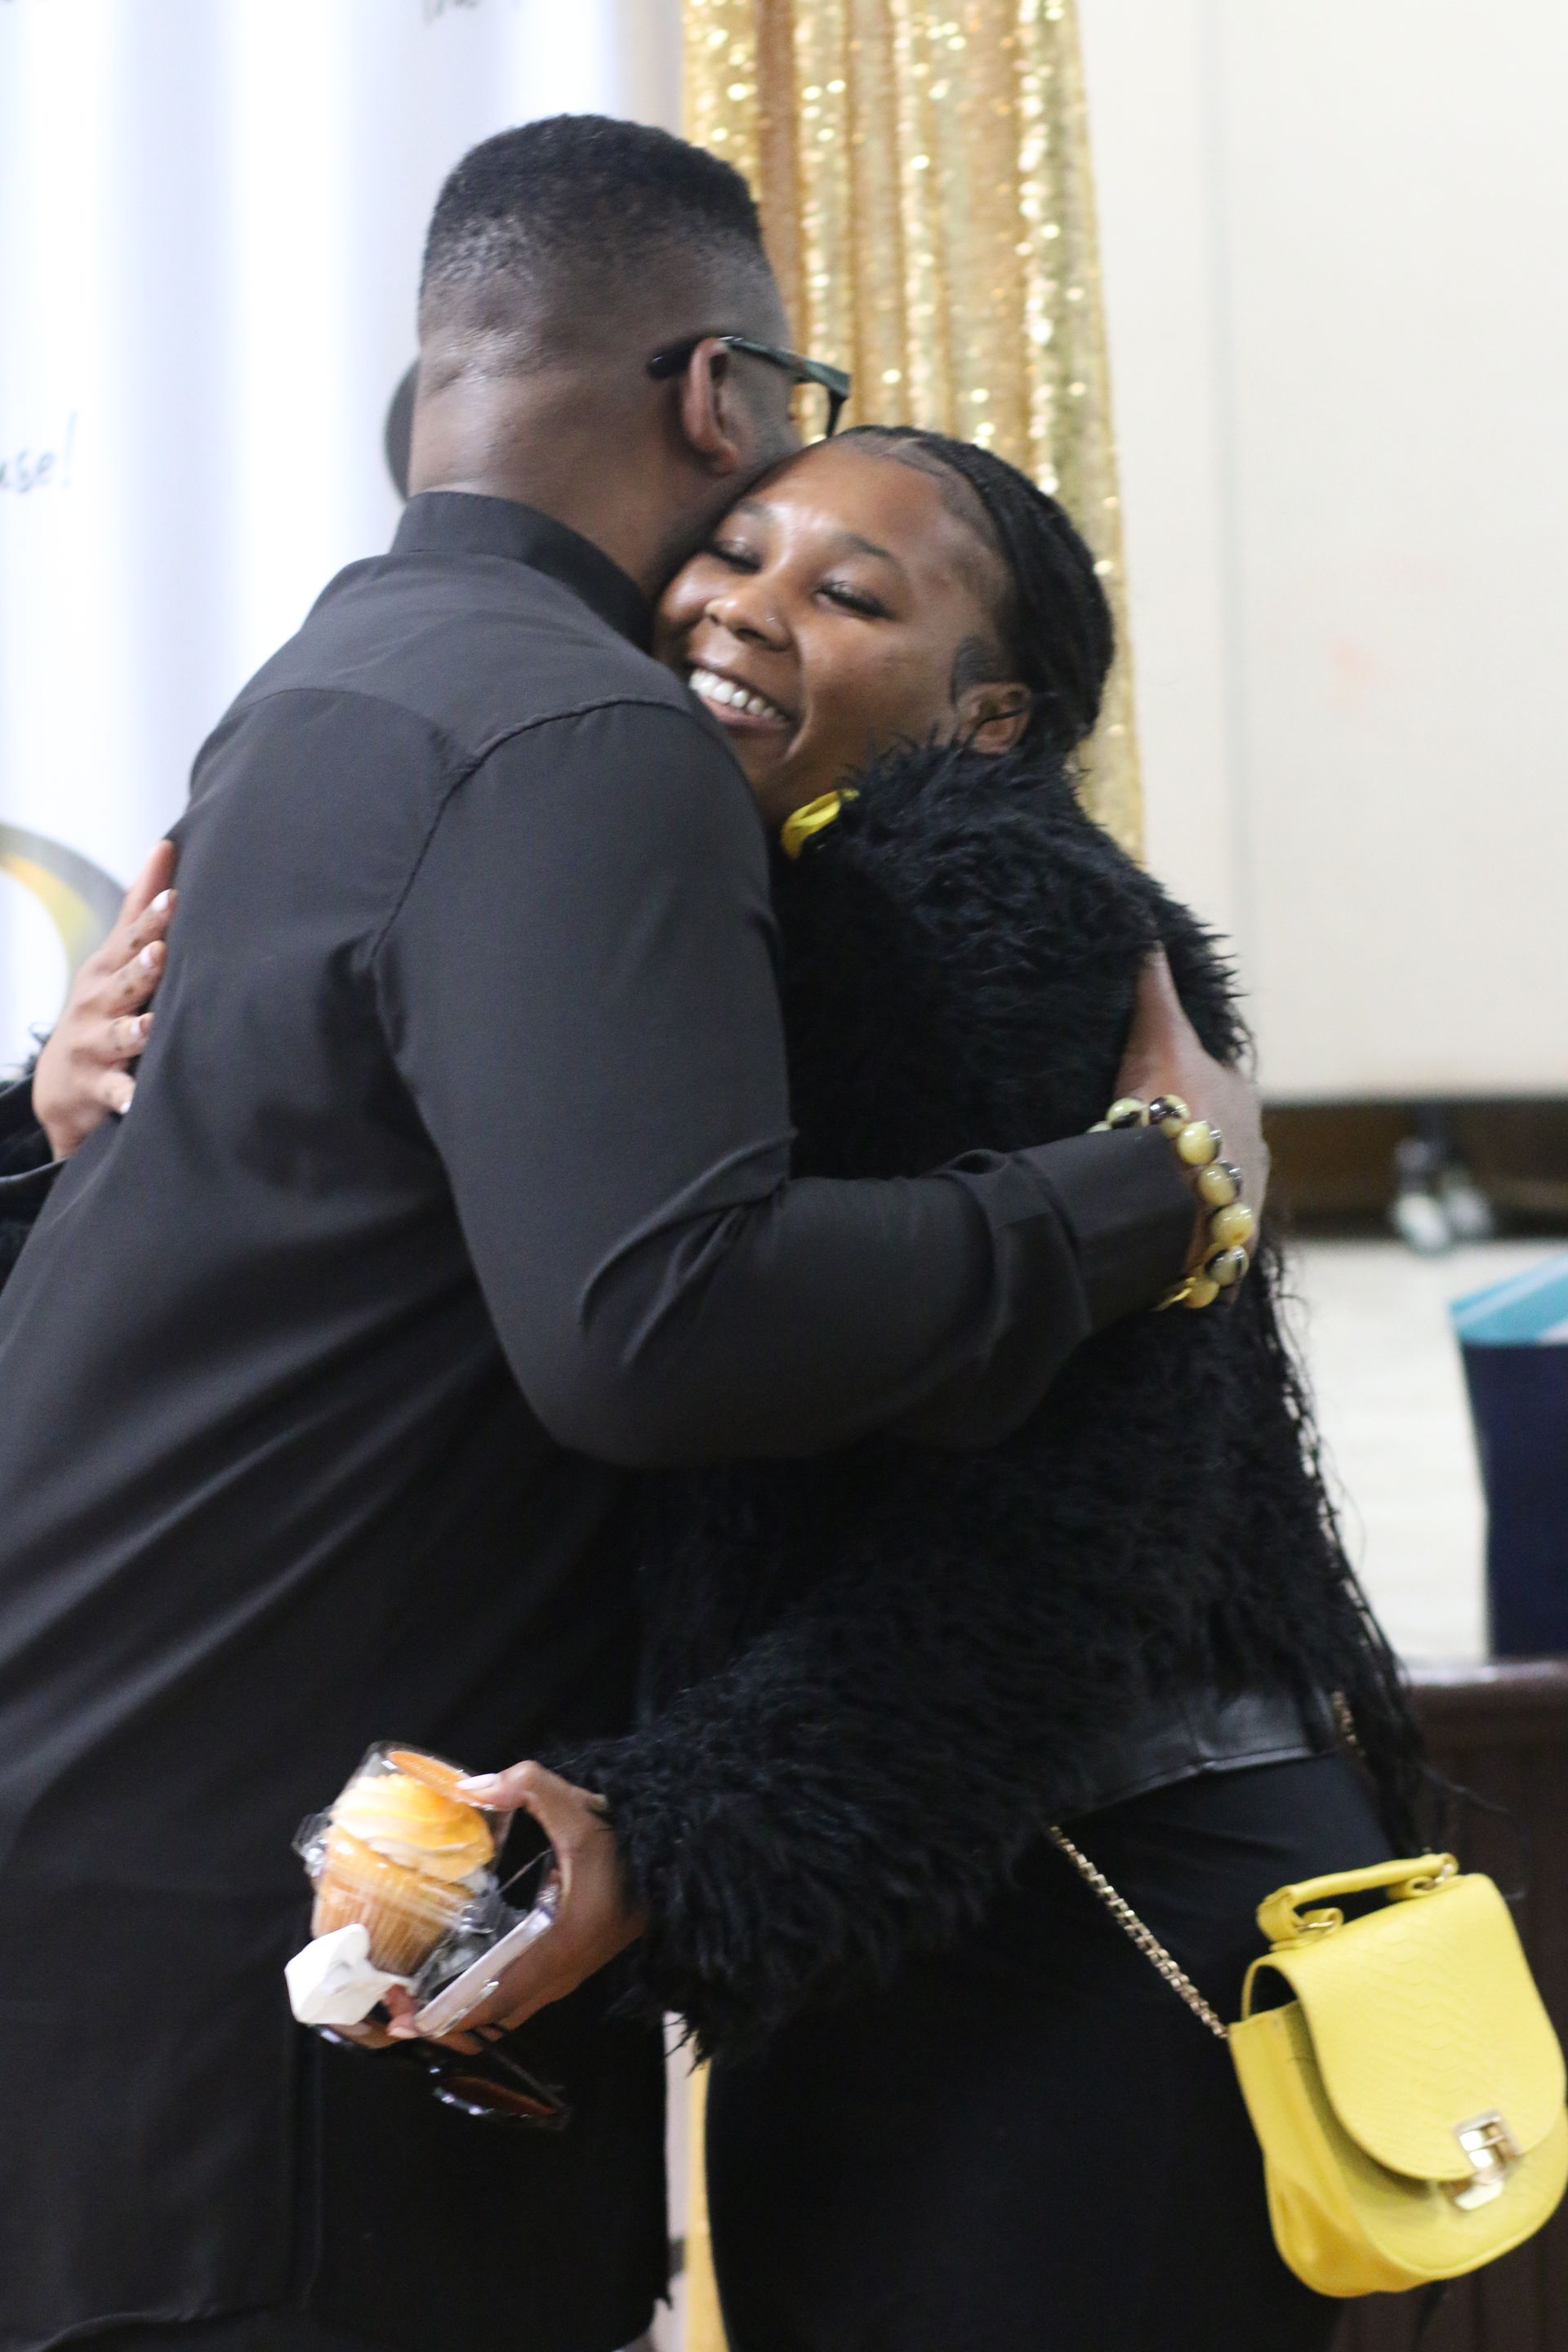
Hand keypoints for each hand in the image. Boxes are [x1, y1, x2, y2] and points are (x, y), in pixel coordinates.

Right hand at [30, 841, 177, 1157]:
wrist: (62, 1084)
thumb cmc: (103, 1006)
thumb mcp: (116, 957)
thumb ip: (143, 907)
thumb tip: (167, 844)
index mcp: (109, 969)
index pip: (132, 938)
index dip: (151, 918)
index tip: (173, 897)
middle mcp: (99, 1002)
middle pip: (123, 982)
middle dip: (140, 968)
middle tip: (160, 954)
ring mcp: (95, 1044)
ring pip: (118, 1036)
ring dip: (133, 1030)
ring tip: (148, 1027)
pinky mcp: (98, 1086)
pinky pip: (115, 1092)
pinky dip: (126, 1097)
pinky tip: (138, 1102)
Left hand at [395, 1762, 642, 2045]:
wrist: (672, 1862)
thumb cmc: (623, 1843)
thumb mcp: (578, 1808)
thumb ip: (528, 1786)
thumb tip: (471, 1787)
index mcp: (561, 1946)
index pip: (499, 1998)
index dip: (451, 2014)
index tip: (407, 2020)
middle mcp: (562, 1974)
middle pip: (495, 2018)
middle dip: (444, 2021)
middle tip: (394, 2011)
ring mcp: (566, 1975)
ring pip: (506, 2013)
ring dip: (460, 2015)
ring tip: (411, 2001)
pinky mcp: (565, 1967)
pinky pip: (517, 1998)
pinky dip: (481, 2002)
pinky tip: (448, 1982)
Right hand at [1114, 949, 1268, 1241]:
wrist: (1180, 1202)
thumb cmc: (1173, 1114)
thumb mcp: (1159, 1039)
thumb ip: (1153, 984)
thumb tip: (1145, 918)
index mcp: (1239, 1095)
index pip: (1217, 1078)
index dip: (1189, 1078)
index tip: (1159, 1083)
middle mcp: (1253, 1142)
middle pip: (1221, 1132)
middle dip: (1196, 1136)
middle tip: (1149, 1140)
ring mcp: (1245, 1195)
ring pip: (1220, 1182)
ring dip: (1194, 1186)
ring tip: (1154, 1191)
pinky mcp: (1230, 1239)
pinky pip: (1211, 1229)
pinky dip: (1192, 1227)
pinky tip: (1166, 1229)